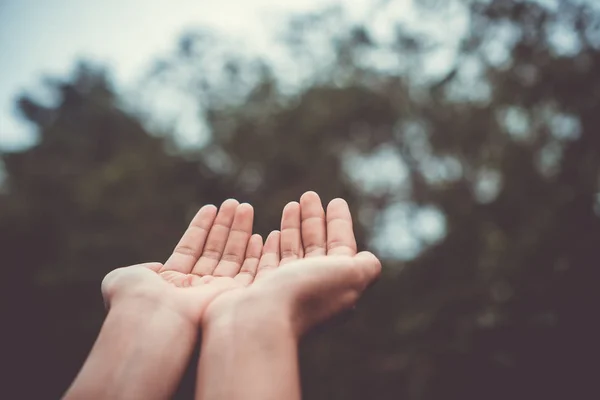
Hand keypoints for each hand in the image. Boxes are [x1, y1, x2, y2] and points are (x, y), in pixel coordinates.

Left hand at [100, 199, 261, 325]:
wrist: (154, 320)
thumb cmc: (137, 299)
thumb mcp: (126, 278)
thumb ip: (142, 268)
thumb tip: (156, 266)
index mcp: (171, 282)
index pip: (190, 249)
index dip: (201, 228)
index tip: (211, 208)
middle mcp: (194, 288)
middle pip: (213, 250)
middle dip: (225, 226)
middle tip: (235, 203)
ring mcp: (214, 293)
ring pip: (231, 258)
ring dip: (239, 232)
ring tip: (245, 207)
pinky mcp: (232, 299)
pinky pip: (247, 274)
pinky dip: (253, 255)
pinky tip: (258, 235)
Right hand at [202, 191, 380, 336]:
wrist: (257, 323)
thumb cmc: (304, 294)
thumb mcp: (350, 276)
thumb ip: (365, 265)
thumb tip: (368, 260)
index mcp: (334, 285)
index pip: (340, 248)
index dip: (340, 224)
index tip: (336, 201)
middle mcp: (309, 289)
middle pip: (315, 247)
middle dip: (313, 221)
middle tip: (309, 195)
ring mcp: (280, 290)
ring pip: (290, 252)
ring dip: (292, 228)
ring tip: (291, 205)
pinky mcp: (254, 290)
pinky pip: (264, 264)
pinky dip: (269, 247)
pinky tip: (267, 234)